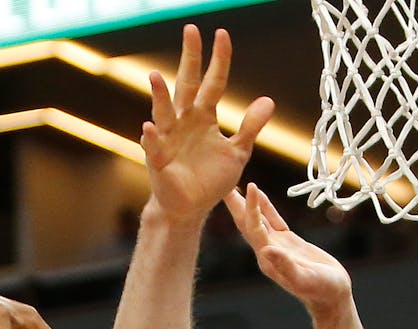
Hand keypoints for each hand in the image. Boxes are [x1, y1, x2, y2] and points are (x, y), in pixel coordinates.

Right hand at [141, 26, 273, 224]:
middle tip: (191, 31)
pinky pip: (153, 146)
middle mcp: (184, 122)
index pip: (213, 82)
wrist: (190, 208)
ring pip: (164, 112)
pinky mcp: (158, 161)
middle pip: (186, 84)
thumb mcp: (238, 152)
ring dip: (159, 96)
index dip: (219, 60)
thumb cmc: (209, 179)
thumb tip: (268, 100)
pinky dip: (150, 138)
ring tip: (155, 76)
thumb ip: (250, 127)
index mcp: (203, 117)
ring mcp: (168, 139)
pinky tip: (150, 128)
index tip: (222, 35)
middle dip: (189, 59)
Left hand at [224, 183, 352, 313]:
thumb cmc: (321, 289)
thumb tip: (266, 250)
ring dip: (247, 204)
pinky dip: (265, 207)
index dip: (251, 208)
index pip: (254, 228)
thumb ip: (285, 265)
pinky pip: (272, 221)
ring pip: (258, 220)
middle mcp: (266, 250)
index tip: (250, 187)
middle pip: (247, 223)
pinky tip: (260, 196)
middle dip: (235, 204)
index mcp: (267, 257)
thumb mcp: (303, 278)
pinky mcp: (288, 243)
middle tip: (222, 184)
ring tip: (236, 187)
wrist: (331, 295)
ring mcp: (276, 245)